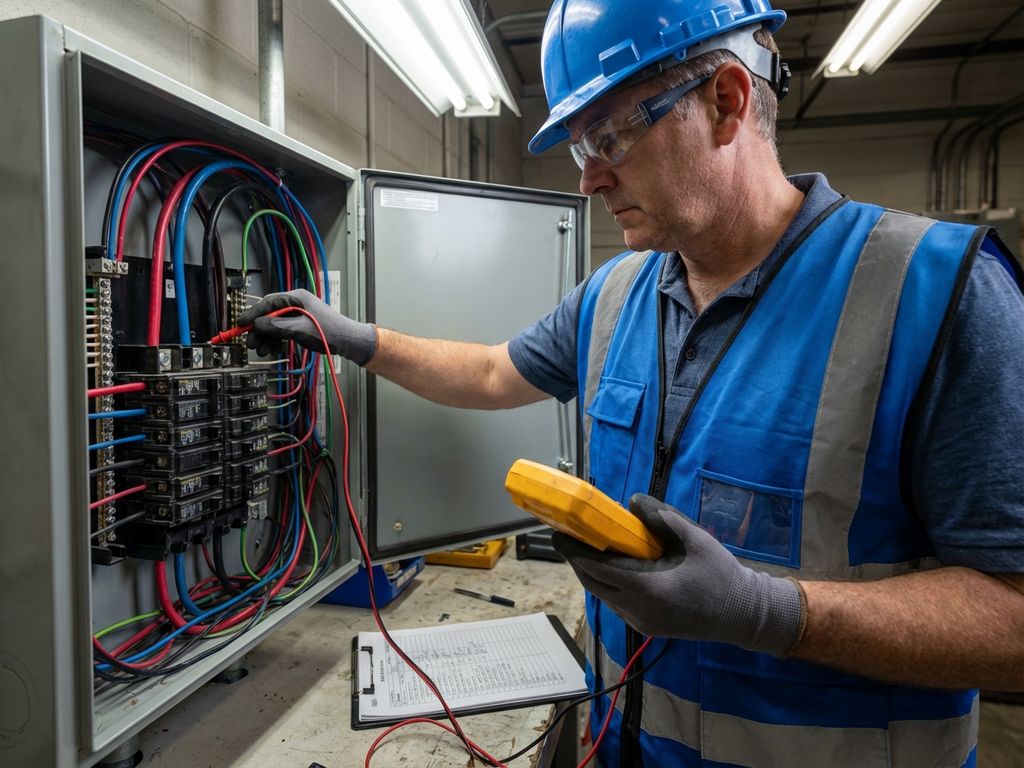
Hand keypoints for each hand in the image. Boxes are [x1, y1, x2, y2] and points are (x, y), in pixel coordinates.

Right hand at [237, 289, 376, 364]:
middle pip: (269, 314)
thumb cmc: (329, 332)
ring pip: (273, 324)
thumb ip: (279, 327)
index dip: (253, 313)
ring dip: (265, 337)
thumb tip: (258, 325)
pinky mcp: (298, 325)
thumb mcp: (301, 330)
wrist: (347, 341)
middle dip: (258, 329)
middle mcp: (295, 303)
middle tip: (250, 342)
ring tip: (261, 350)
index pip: (269, 302)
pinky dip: (274, 340)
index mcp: (296, 297)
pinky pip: (280, 331)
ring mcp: (296, 315)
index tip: (241, 323)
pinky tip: (270, 350)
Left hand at [552, 494, 805, 656]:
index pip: (597, 569)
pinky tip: (613, 567)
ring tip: (589, 547)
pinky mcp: (647, 627)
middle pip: (592, 584)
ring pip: (603, 596)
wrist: (743, 615)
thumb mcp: (695, 538)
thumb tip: (633, 501)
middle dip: (577, 560)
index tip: (558, 533)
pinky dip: (608, 584)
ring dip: (592, 573)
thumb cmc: (721, 575)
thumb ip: (663, 518)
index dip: (574, 551)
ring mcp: (641, 622)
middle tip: (569, 536)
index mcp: (648, 588)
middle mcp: (638, 609)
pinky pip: (616, 604)